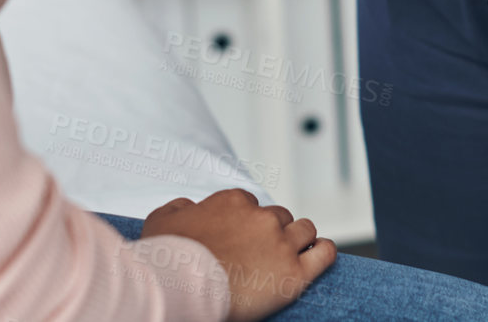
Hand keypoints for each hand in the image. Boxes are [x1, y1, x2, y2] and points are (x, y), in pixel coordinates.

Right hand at [143, 189, 335, 321]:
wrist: (179, 286)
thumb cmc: (168, 256)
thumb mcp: (162, 218)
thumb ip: (181, 207)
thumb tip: (190, 207)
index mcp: (234, 201)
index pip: (251, 205)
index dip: (246, 222)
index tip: (240, 238)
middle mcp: (262, 217)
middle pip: (280, 217)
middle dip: (273, 231)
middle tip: (261, 251)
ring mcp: (281, 244)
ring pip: (305, 230)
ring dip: (300, 239)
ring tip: (291, 254)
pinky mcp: (294, 274)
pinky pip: (324, 254)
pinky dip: (324, 252)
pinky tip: (319, 255)